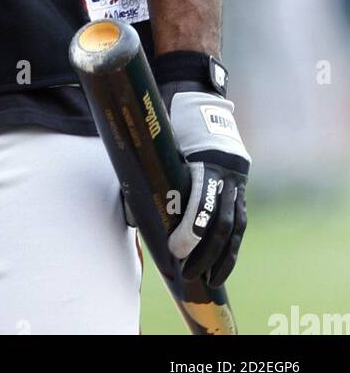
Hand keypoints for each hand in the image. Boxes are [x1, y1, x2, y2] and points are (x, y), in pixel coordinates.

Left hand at [161, 80, 249, 288]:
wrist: (195, 92)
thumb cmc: (168, 117)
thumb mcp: (158, 139)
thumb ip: (148, 172)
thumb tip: (134, 217)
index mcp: (206, 157)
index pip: (203, 200)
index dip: (192, 230)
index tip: (176, 251)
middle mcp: (227, 170)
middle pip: (223, 220)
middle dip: (207, 252)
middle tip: (190, 275)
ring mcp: (237, 178)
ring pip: (236, 225)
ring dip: (225, 256)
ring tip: (212, 280)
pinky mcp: (239, 184)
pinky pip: (239, 219)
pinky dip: (232, 244)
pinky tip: (223, 263)